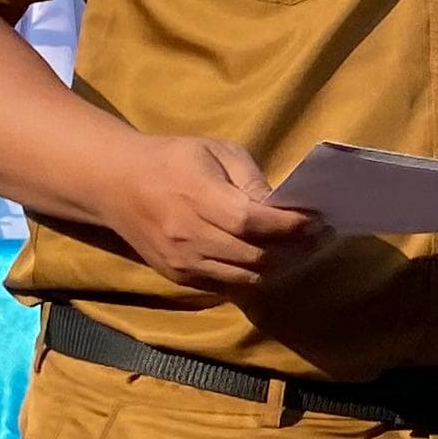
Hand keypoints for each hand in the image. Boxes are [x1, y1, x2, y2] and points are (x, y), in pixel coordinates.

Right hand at [112, 136, 333, 293]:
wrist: (116, 184)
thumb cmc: (173, 160)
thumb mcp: (216, 151)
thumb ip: (251, 179)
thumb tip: (283, 206)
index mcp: (198, 197)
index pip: (253, 222)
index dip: (290, 226)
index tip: (318, 220)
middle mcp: (189, 236)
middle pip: (255, 255)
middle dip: (296, 248)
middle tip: (321, 237)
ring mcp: (183, 262)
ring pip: (246, 277)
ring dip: (281, 267)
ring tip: (303, 251)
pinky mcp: (178, 277)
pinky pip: (227, 287)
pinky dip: (255, 277)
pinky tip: (273, 262)